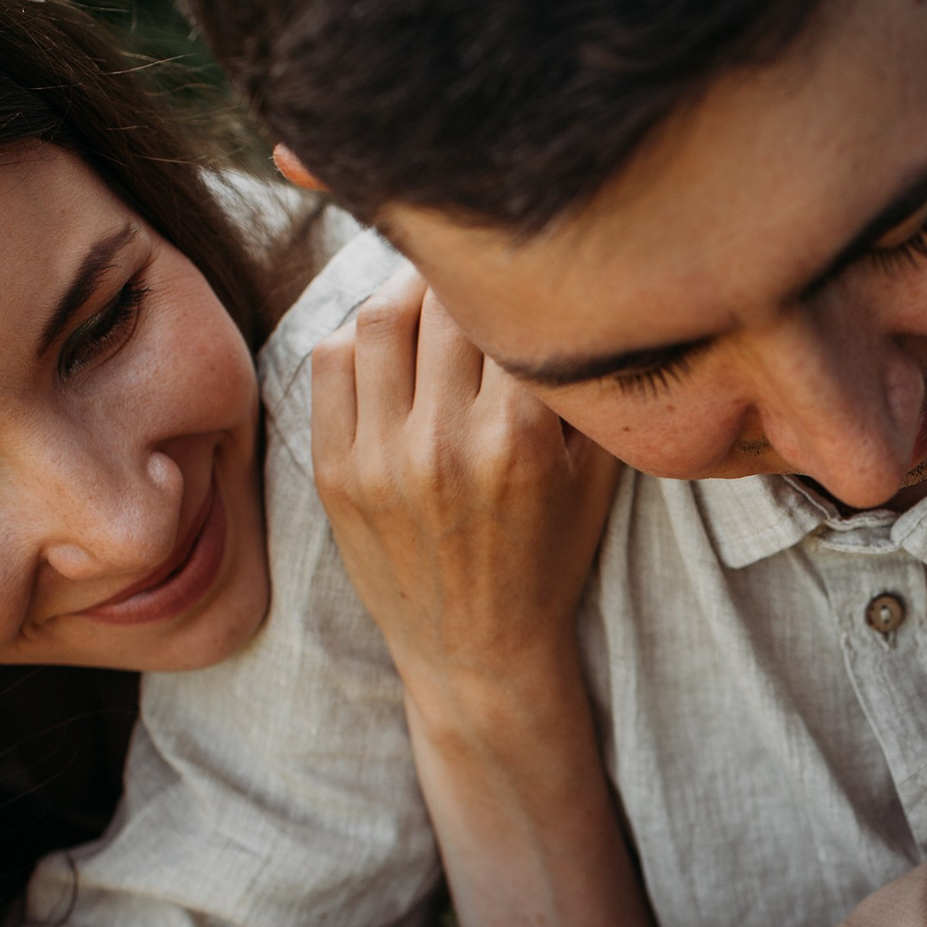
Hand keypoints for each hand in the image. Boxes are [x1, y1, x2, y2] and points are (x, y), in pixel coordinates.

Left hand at [311, 266, 618, 690]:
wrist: (477, 652)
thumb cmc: (547, 560)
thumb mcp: (596, 480)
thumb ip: (585, 393)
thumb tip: (573, 299)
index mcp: (519, 440)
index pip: (508, 313)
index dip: (518, 285)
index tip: (522, 278)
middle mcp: (444, 444)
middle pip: (441, 303)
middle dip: (462, 279)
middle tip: (474, 273)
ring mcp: (380, 458)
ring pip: (378, 318)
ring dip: (407, 291)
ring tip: (429, 294)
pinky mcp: (335, 472)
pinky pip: (330, 362)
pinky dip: (357, 336)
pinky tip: (386, 343)